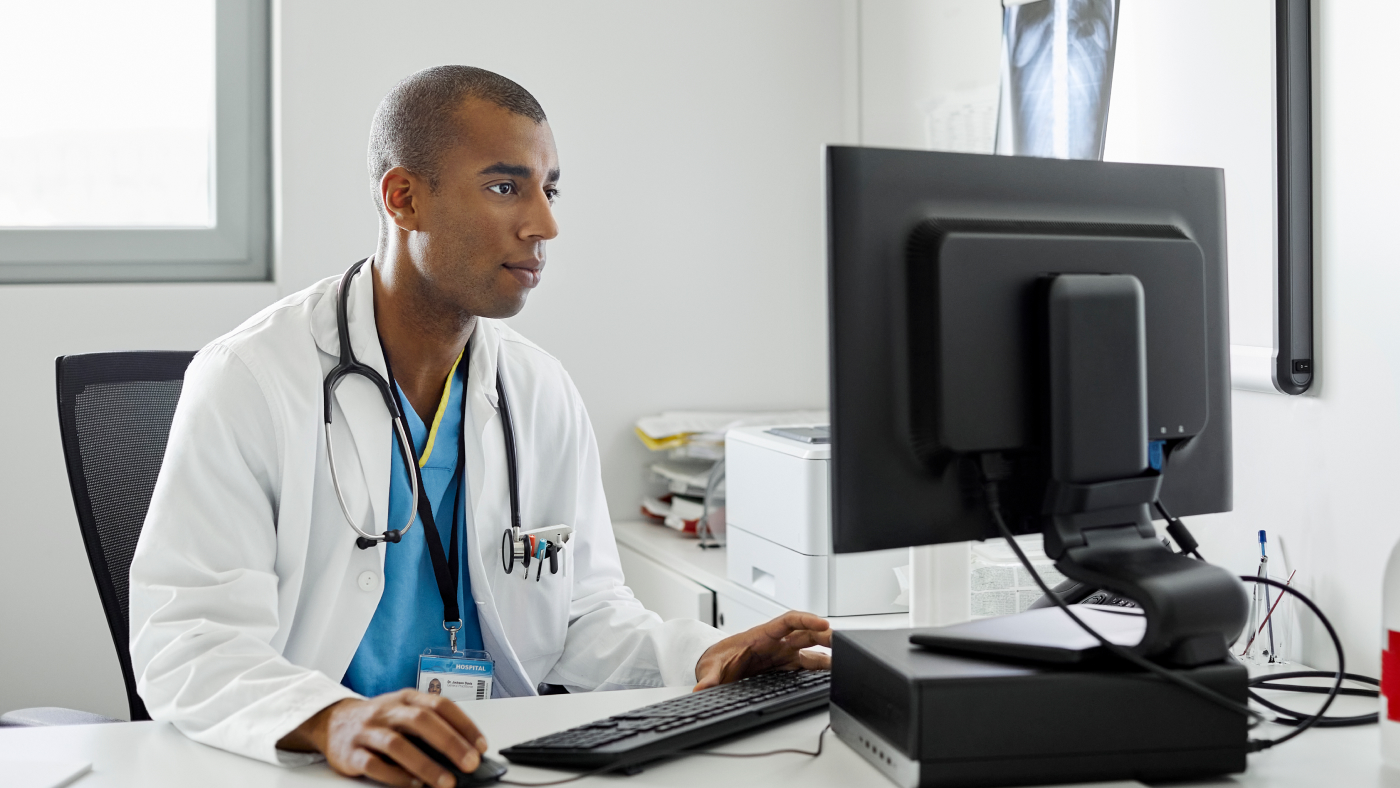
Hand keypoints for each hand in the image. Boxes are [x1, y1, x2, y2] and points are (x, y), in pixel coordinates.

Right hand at [277, 689, 487, 787]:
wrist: (333, 721)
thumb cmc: (379, 719)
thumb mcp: (404, 711)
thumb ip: (430, 725)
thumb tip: (465, 750)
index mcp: (406, 698)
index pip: (440, 705)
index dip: (464, 724)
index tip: (481, 745)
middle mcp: (387, 711)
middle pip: (421, 721)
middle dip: (450, 743)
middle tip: (470, 763)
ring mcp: (368, 731)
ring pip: (398, 744)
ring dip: (425, 764)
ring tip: (446, 782)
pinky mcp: (351, 753)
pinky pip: (374, 765)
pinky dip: (396, 776)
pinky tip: (414, 785)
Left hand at [693, 610, 831, 690]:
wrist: (717, 667)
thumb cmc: (717, 660)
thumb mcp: (711, 668)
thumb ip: (709, 678)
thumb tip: (701, 687)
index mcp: (762, 635)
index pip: (788, 621)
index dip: (807, 619)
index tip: (823, 622)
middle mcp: (776, 643)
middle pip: (806, 633)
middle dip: (825, 635)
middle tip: (844, 642)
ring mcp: (783, 655)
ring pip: (811, 650)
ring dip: (827, 653)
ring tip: (846, 660)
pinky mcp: (785, 668)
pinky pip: (807, 667)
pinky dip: (820, 670)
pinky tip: (832, 675)